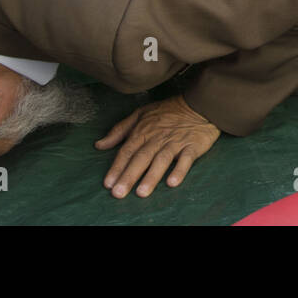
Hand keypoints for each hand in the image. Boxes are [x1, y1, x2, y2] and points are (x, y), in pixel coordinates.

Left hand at [96, 95, 220, 197]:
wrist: (198, 104)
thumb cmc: (168, 111)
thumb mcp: (140, 114)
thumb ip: (119, 130)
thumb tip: (99, 145)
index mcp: (143, 131)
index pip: (127, 151)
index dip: (117, 167)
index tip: (108, 184)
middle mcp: (157, 138)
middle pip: (141, 158)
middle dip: (129, 176)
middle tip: (119, 193)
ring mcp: (175, 142)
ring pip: (161, 160)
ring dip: (151, 176)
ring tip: (142, 192)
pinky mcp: (192, 146)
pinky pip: (186, 159)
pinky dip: (179, 170)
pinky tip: (172, 182)